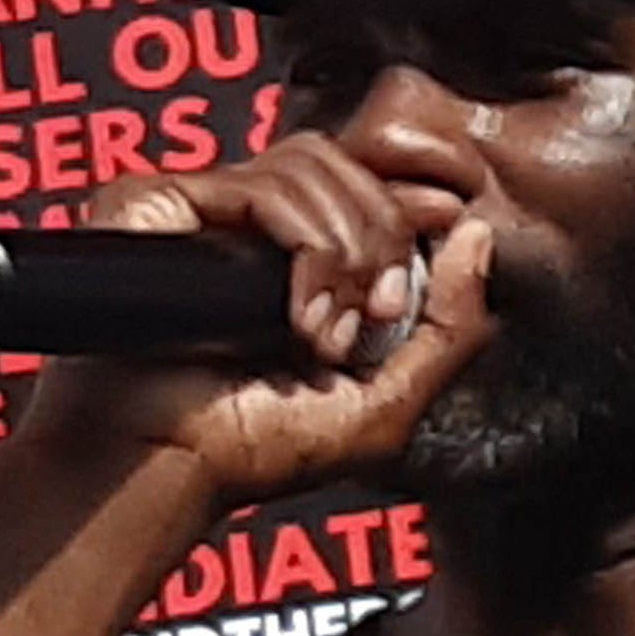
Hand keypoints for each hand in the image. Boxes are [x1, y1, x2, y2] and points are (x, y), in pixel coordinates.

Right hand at [6, 135, 498, 509]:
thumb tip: (478, 233)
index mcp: (292, 254)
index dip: (404, 218)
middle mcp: (243, 220)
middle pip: (346, 165)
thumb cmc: (254, 448)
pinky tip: (298, 317)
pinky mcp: (155, 199)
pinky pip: (266, 183)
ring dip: (345, 253)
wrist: (164, 470)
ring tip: (323, 334)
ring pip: (312, 165)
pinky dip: (307, 247)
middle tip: (371, 322)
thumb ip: (448, 324)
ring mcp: (198, 205)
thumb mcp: (387, 401)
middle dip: (382, 242)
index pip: (363, 187)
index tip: (414, 279)